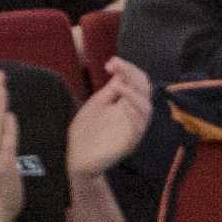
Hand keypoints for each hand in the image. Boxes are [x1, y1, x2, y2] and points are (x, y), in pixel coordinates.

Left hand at [66, 57, 154, 178]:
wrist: (76, 158)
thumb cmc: (85, 132)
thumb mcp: (97, 104)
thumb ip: (111, 90)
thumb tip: (121, 70)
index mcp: (127, 104)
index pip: (138, 82)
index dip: (128, 69)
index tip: (110, 62)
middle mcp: (133, 115)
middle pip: (145, 90)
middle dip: (132, 74)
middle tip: (115, 65)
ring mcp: (132, 129)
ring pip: (146, 108)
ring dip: (133, 92)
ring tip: (118, 83)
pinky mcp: (129, 143)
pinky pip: (139, 127)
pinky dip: (133, 112)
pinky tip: (122, 102)